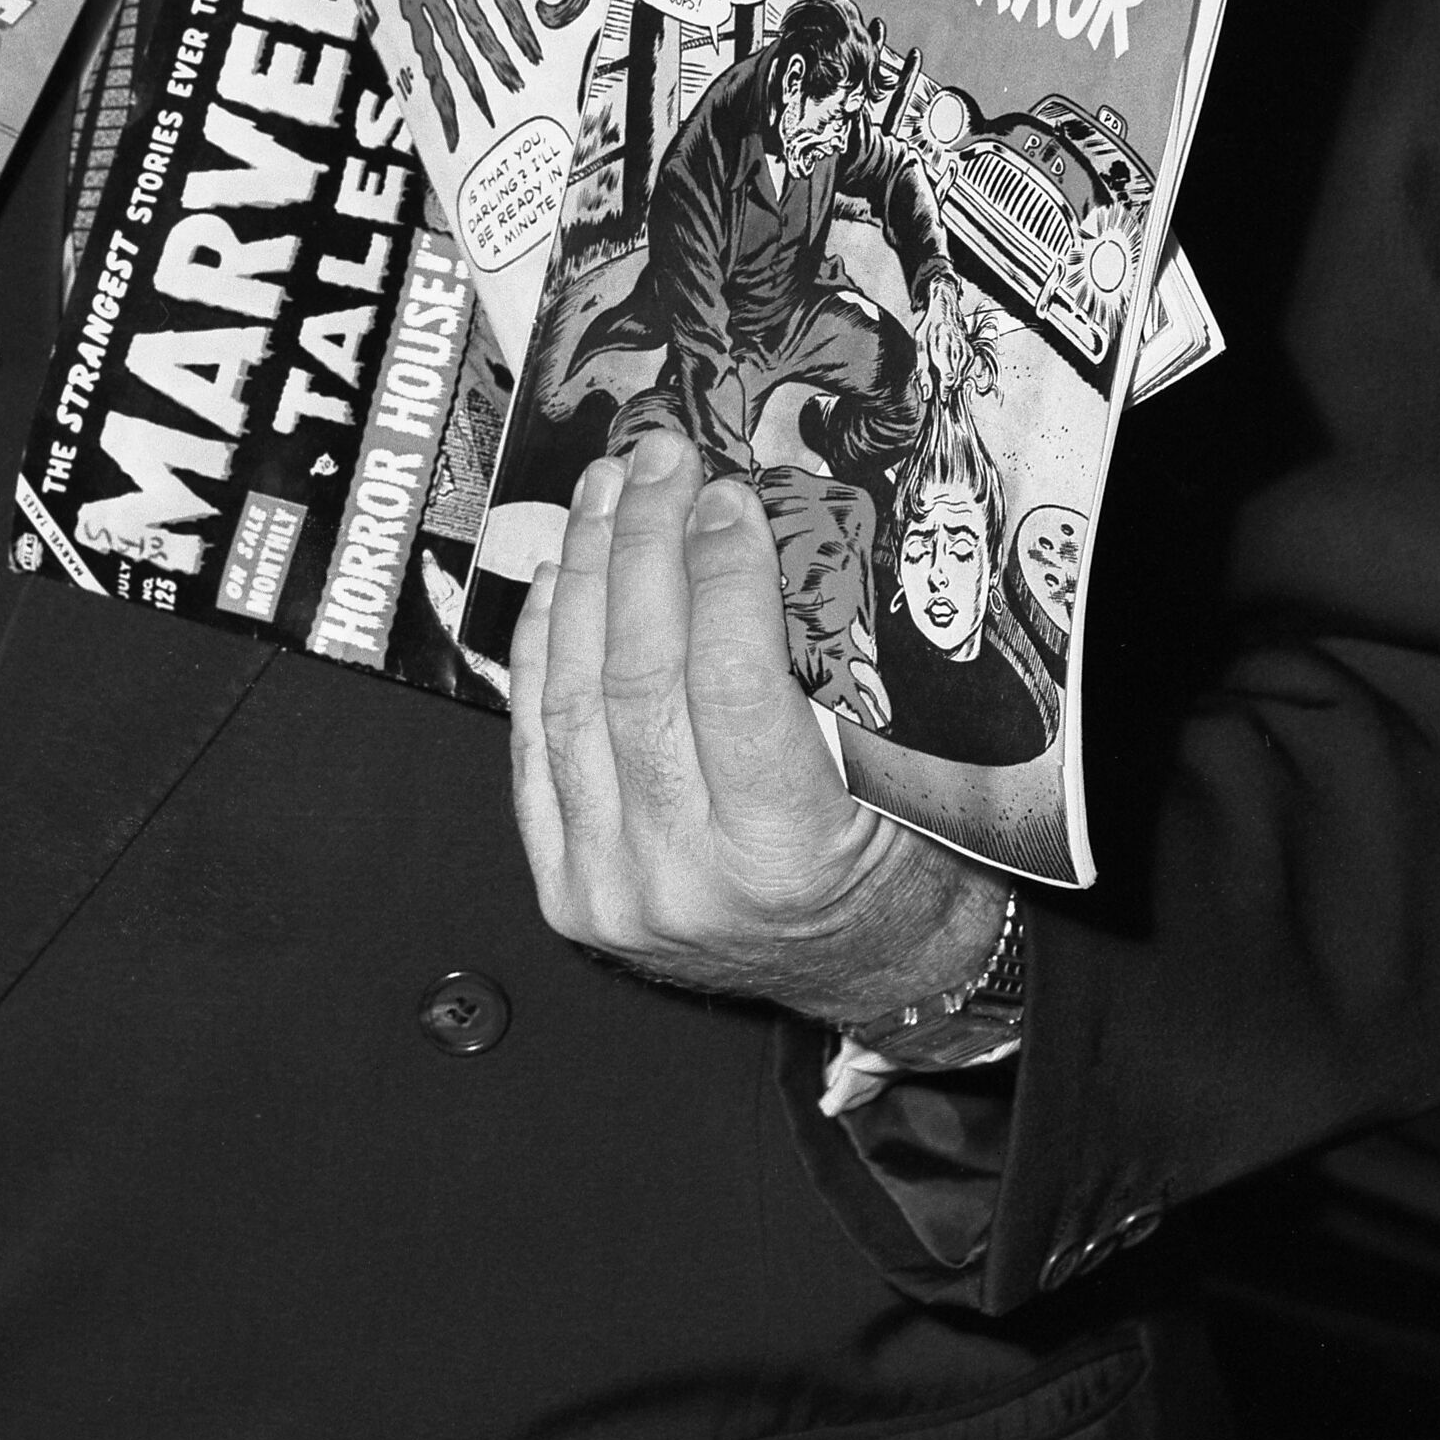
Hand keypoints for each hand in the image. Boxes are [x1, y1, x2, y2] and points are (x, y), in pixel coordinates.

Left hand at [508, 437, 1005, 1031]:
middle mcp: (685, 881)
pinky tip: (560, 579)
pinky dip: (541, 652)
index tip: (726, 496)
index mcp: (786, 857)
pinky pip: (534, 747)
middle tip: (658, 463)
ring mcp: (611, 890)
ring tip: (607, 494)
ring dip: (587, 579)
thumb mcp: (904, 775)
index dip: (723, 574)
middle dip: (645, 548)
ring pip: (573, 701)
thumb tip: (768, 528)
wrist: (865, 976)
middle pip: (638, 678)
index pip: (734, 684)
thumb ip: (838, 673)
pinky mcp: (567, 888)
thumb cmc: (900, 867)